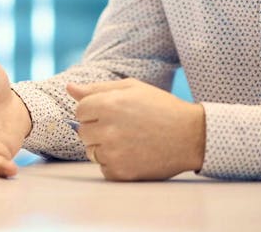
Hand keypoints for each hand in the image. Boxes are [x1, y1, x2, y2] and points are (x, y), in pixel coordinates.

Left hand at [67, 78, 205, 180]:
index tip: (113, 113)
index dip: (94, 111)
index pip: (79, 111)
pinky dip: (115, 164)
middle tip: (123, 127)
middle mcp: (107, 129)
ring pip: (91, 151)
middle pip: (83, 132)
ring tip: (130, 140)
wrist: (191, 136)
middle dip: (98, 129)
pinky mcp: (121, 172)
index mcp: (107, 104)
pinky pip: (104, 168)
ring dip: (104, 147)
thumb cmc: (161, 108)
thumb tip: (69, 88)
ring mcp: (113, 152)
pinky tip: (134, 154)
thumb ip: (97, 89)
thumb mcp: (131, 88)